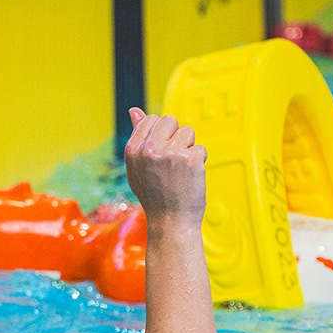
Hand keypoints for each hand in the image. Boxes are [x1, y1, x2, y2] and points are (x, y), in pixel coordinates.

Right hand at [124, 107, 206, 227]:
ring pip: (188, 132)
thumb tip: (134, 110)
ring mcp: (170, 154)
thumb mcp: (137, 166)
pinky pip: (200, 148)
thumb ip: (137, 137)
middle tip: (171, 163)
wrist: (170, 222)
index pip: (151, 119)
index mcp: (132, 150)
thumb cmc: (154, 195)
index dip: (160, 134)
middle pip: (170, 120)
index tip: (160, 154)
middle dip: (175, 137)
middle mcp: (149, 149)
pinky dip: (200, 161)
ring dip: (189, 148)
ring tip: (180, 170)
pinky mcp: (190, 159)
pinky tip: (190, 177)